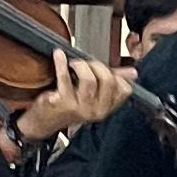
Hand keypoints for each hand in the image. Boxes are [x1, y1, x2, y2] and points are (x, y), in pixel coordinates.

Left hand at [20, 54, 134, 141]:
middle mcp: (96, 110)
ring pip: (89, 80)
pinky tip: (58, 55)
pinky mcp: (63, 102)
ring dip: (81, 65)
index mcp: (107, 107)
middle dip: (98, 66)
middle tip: (86, 63)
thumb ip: (113, 82)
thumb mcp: (93, 95)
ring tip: (74, 63)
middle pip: (108, 80)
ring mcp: (80, 108)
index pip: (124, 89)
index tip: (103, 68)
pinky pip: (64, 78)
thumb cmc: (69, 105)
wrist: (44, 121)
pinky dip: (61, 63)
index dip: (116, 74)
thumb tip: (132, 72)